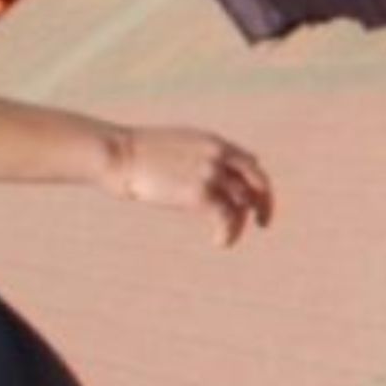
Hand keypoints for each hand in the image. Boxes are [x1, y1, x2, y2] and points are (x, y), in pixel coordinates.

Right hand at [109, 126, 274, 246]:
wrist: (120, 155)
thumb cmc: (140, 154)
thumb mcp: (178, 146)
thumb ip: (199, 156)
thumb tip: (206, 174)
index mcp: (215, 142)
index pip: (251, 163)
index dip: (256, 184)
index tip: (253, 200)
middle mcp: (219, 155)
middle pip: (258, 182)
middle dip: (264, 203)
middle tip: (263, 223)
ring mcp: (211, 174)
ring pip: (242, 204)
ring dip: (237, 225)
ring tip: (224, 237)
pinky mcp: (199, 194)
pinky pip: (227, 219)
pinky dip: (228, 234)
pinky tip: (219, 243)